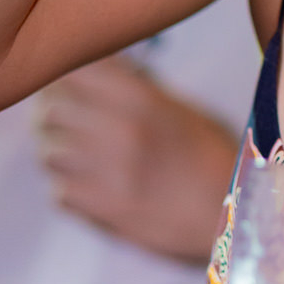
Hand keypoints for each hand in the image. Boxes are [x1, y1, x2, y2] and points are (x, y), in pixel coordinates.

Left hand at [34, 57, 238, 261]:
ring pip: (48, 153)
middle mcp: (119, 128)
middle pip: (49, 111)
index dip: (62, 79)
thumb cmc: (212, 158)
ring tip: (78, 159)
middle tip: (65, 125)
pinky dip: (69, 191)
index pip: (71, 71)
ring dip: (59, 155)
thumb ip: (136, 90)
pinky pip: (60, 193)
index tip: (66, 87)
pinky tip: (91, 189)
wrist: (234, 214)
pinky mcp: (106, 209)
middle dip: (53, 117)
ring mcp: (109, 171)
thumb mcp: (180, 111)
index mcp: (139, 97)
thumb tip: (96, 69)